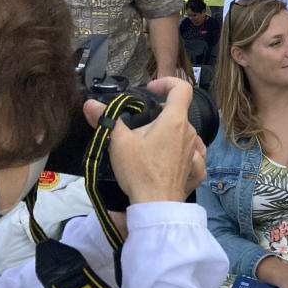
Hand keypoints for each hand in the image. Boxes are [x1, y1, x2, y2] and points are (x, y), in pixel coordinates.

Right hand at [82, 77, 204, 203]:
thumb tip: (91, 104)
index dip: (166, 82)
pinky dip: (185, 154)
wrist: (156, 205)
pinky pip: (194, 156)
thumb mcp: (119, 142)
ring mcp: (196, 153)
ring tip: (152, 145)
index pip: (181, 88)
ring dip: (171, 134)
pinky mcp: (197, 171)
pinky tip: (174, 159)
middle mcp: (190, 133)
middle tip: (140, 126)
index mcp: (174, 121)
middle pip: (178, 114)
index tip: (151, 90)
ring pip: (186, 134)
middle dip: (160, 114)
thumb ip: (106, 119)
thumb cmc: (140, 172)